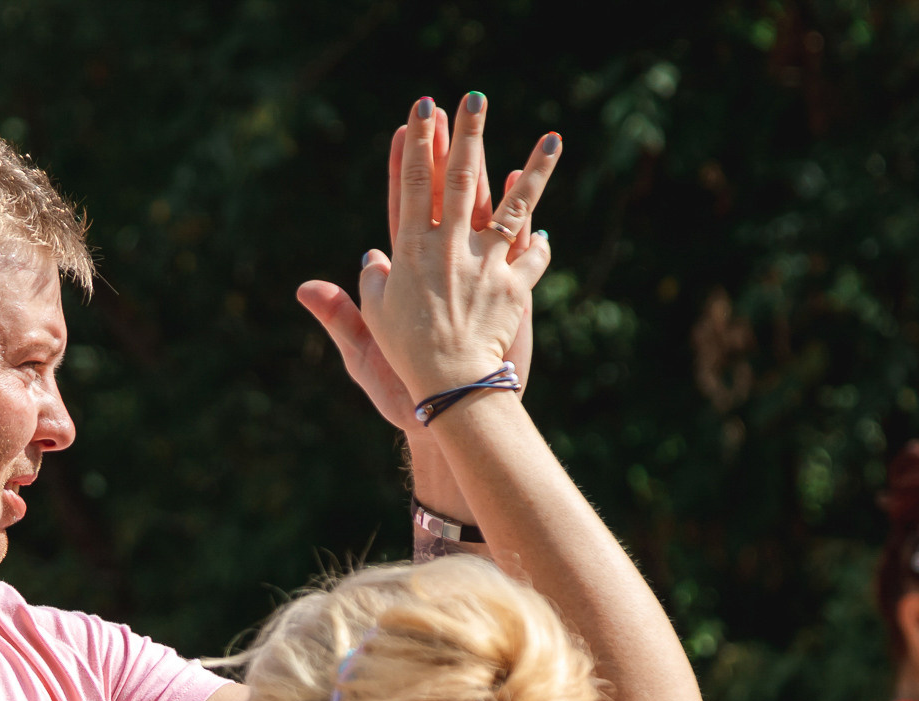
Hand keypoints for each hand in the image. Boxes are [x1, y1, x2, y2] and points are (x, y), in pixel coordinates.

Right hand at [362, 93, 561, 400]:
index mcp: (412, 252)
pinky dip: (539, 243)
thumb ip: (366, 286)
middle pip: (460, 180)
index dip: (417, 145)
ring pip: (512, 207)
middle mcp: (450, 248)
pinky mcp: (514, 287)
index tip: (421, 111)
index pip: (414, 185)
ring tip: (552, 139)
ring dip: (534, 171)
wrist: (449, 385)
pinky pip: (532, 259)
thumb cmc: (402, 358)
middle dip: (467, 135)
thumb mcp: (372, 322)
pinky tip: (546, 227)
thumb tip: (369, 256)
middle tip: (474, 97)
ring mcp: (486, 264)